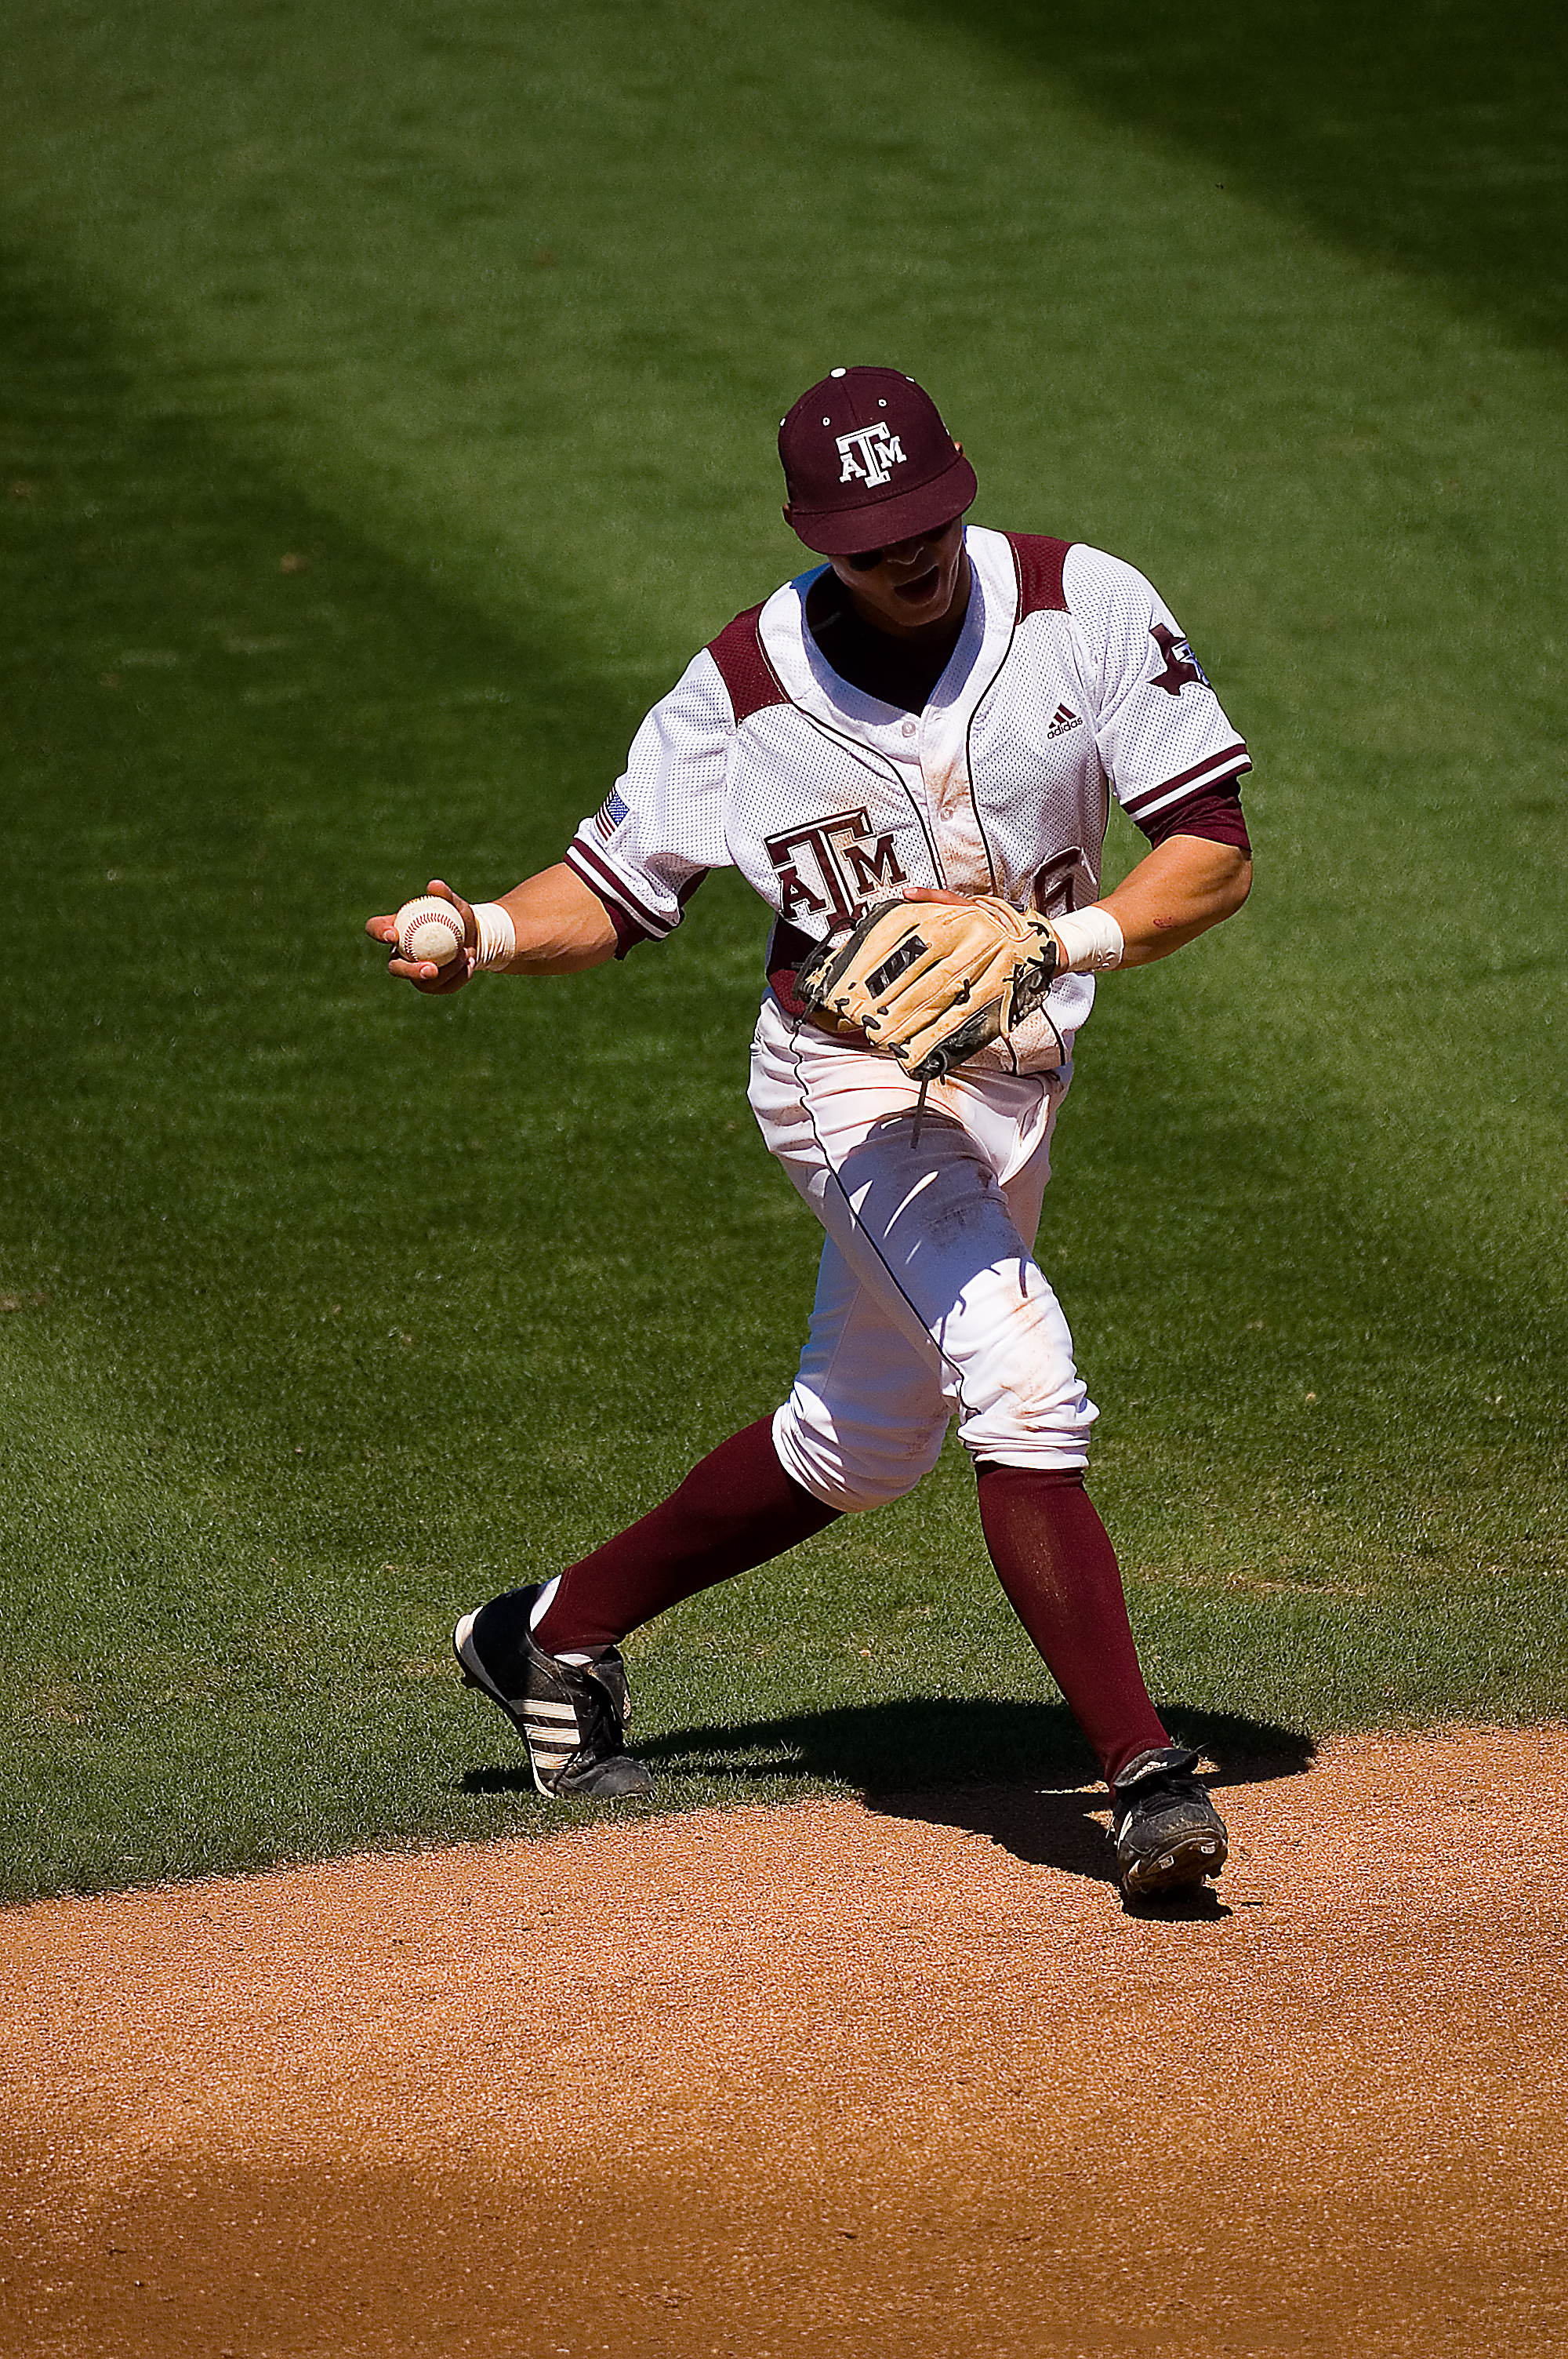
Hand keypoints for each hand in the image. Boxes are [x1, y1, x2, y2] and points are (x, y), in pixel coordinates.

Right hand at [365, 878, 477, 993]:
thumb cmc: (456, 917)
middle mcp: (399, 955)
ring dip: (446, 972)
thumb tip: (434, 885)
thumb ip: (444, 894)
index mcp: (394, 930)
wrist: (471, 938)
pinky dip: (459, 976)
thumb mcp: (454, 903)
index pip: (376, 929)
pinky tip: (471, 964)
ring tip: (465, 955)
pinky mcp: (431, 986)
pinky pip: (443, 987)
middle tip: (432, 968)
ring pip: (422, 982)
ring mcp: (414, 973)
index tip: (394, 935)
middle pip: (395, 967)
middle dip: (410, 971)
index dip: (379, 933)